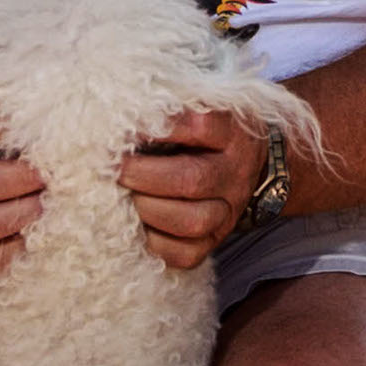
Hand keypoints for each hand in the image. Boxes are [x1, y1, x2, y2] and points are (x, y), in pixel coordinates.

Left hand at [117, 108, 265, 269]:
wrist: (249, 168)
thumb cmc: (209, 134)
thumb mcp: (203, 110)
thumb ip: (170, 110)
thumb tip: (120, 113)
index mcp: (232, 134)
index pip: (201, 126)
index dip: (163, 127)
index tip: (129, 125)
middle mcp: (234, 174)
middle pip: (193, 179)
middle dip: (145, 175)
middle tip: (115, 168)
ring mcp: (228, 212)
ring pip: (192, 221)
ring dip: (148, 209)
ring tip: (126, 196)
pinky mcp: (214, 242)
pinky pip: (185, 254)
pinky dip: (155, 243)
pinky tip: (138, 225)